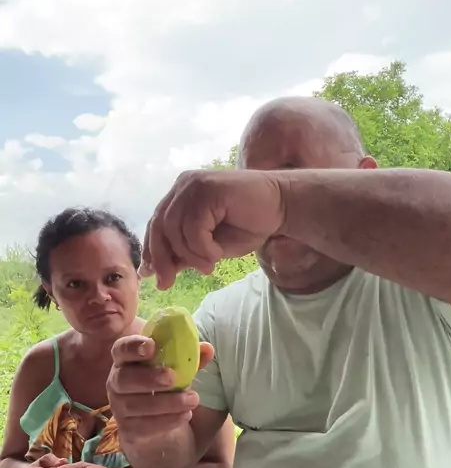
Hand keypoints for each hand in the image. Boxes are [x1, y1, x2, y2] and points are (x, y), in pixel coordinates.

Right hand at [107, 335, 212, 445]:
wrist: (159, 424)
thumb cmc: (166, 386)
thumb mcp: (180, 370)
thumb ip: (191, 358)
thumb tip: (207, 349)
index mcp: (127, 361)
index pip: (121, 349)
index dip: (133, 347)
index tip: (152, 346)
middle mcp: (117, 382)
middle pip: (123, 378)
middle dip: (148, 378)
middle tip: (172, 378)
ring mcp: (120, 407)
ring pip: (134, 405)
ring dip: (165, 402)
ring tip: (192, 399)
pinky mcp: (129, 429)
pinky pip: (142, 426)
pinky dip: (166, 420)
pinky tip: (185, 415)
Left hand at [140, 169, 284, 288]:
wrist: (282, 206)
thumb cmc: (250, 224)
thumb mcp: (210, 246)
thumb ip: (184, 252)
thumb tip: (154, 270)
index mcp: (181, 194)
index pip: (156, 224)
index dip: (151, 251)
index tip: (150, 275)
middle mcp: (183, 185)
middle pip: (159, 226)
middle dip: (162, 259)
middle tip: (168, 283)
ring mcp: (195, 184)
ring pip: (174, 230)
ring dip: (190, 256)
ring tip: (209, 266)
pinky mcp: (208, 189)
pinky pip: (193, 229)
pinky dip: (203, 248)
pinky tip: (218, 254)